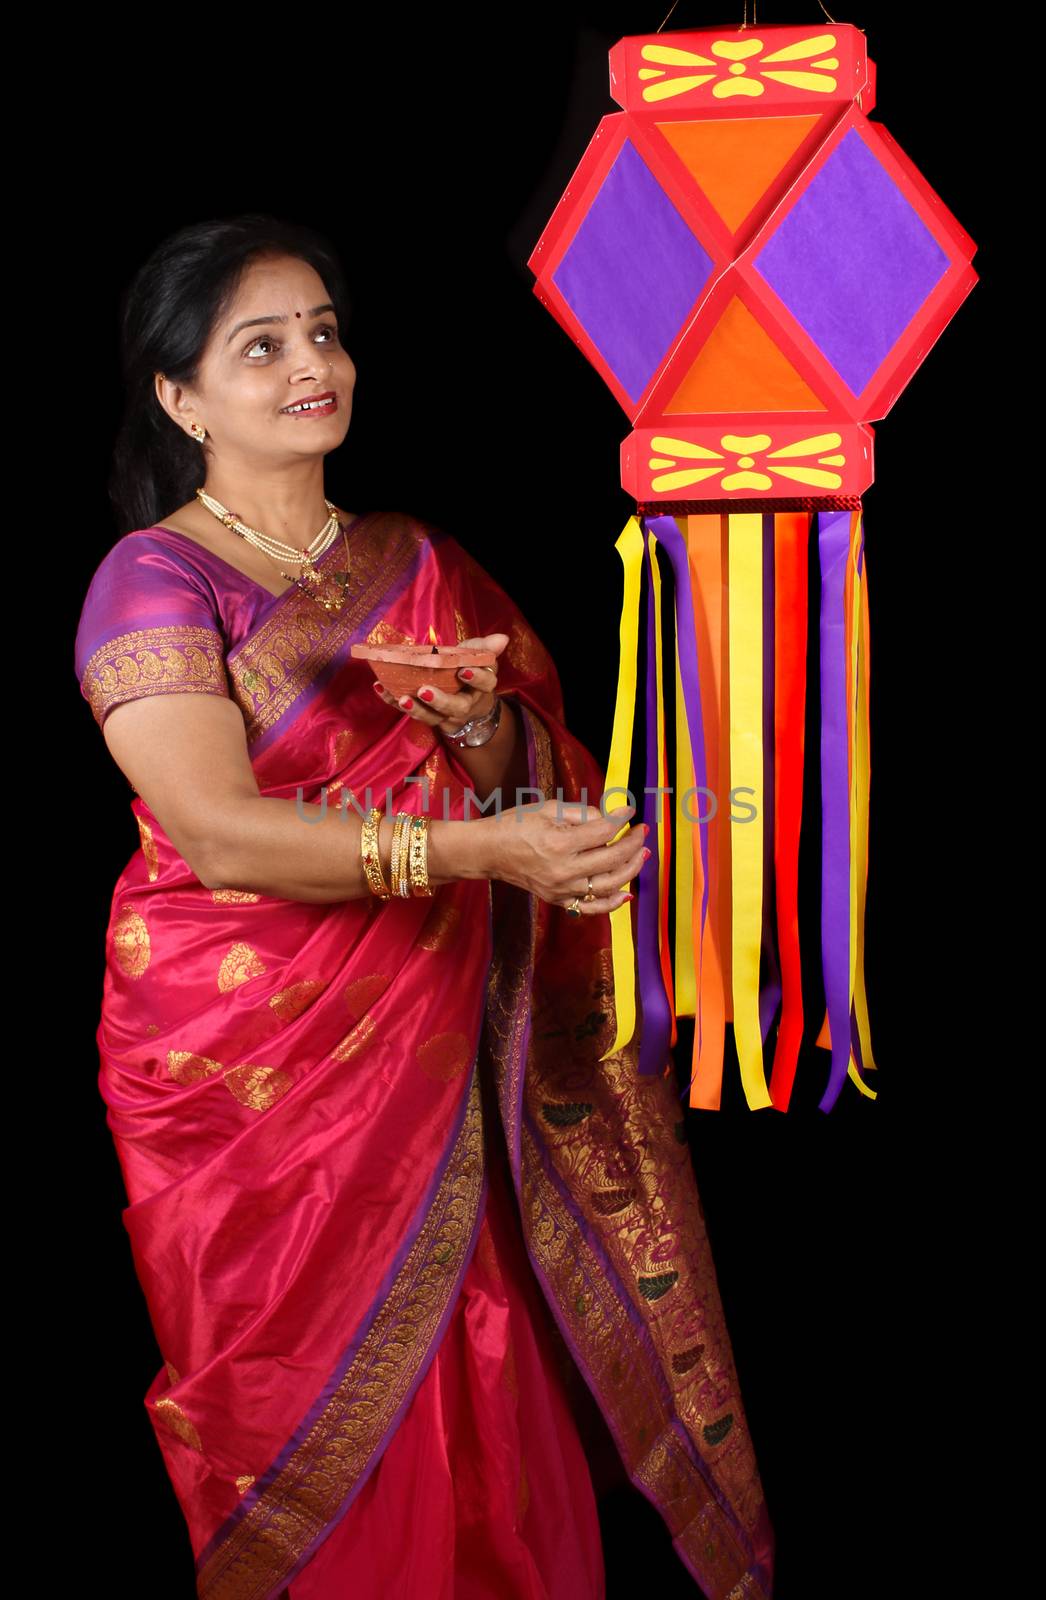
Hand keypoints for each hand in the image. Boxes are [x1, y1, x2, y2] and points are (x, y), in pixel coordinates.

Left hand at [373, 633, 507, 736]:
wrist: (467, 706)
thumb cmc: (468, 674)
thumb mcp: (478, 659)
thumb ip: (485, 648)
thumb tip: (503, 638)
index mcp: (481, 687)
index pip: (484, 683)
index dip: (476, 678)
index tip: (464, 670)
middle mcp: (464, 705)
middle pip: (455, 707)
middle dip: (440, 700)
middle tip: (424, 690)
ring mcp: (444, 715)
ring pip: (432, 717)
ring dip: (415, 709)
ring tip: (401, 697)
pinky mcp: (426, 716)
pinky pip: (410, 711)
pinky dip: (393, 701)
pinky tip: (381, 688)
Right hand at [480, 797, 648, 914]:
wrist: (489, 851)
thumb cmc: (515, 825)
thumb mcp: (547, 808)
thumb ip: (581, 813)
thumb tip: (608, 820)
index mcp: (560, 843)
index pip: (604, 831)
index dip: (621, 819)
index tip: (630, 811)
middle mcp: (563, 870)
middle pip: (612, 858)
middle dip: (633, 843)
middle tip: (642, 831)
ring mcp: (562, 889)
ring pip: (609, 885)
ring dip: (631, 869)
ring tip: (643, 854)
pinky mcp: (558, 900)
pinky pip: (591, 907)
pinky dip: (612, 903)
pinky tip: (627, 893)